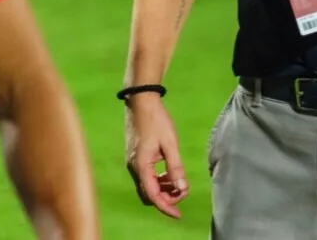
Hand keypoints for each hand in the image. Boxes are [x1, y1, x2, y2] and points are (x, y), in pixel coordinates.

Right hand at [125, 94, 189, 218]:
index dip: (166, 207)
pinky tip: (170, 173)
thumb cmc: (157, 120)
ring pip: (147, 185)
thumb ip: (176, 167)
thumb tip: (182, 188)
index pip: (153, 196)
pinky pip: (146, 176)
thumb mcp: (170, 144)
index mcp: (141, 166)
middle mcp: (134, 168)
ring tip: (179, 184)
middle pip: (148, 194)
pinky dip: (158, 179)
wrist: (141, 102)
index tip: (179, 215)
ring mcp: (133, 163)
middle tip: (183, 194)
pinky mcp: (136, 157)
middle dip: (166, 198)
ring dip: (163, 189)